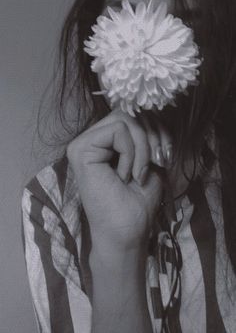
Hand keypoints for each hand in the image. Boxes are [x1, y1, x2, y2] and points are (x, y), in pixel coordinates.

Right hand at [66, 107, 172, 251]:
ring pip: (124, 118)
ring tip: (139, 172)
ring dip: (143, 146)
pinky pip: (118, 131)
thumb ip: (149, 135)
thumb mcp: (150, 160)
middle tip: (158, 162)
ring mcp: (82, 143)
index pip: (132, 114)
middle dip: (153, 135)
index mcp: (104, 141)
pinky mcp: (80, 150)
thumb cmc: (137, 203)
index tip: (164, 156)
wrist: (126, 233)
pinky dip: (131, 151)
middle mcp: (90, 139)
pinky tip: (125, 175)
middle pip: (129, 112)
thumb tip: (154, 112)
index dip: (155, 128)